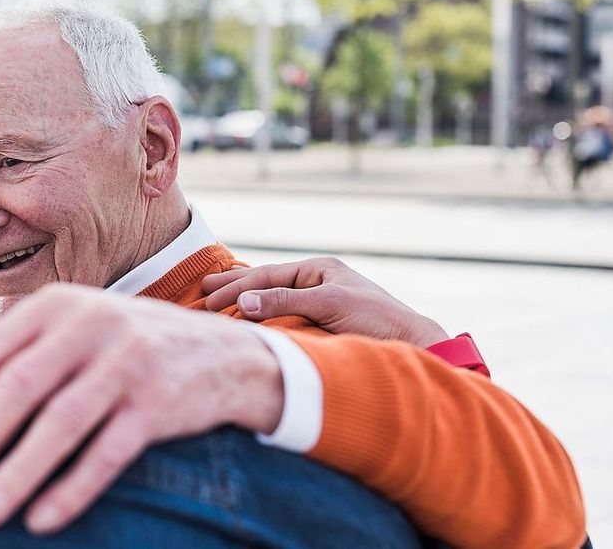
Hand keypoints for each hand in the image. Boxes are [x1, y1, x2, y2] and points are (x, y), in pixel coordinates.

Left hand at [0, 284, 283, 534]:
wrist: (223, 355)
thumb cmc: (125, 350)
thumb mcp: (74, 332)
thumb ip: (22, 355)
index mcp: (53, 306)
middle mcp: (88, 324)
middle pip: (16, 387)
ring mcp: (127, 360)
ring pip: (60, 420)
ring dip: (16, 471)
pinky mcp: (159, 400)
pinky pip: (109, 451)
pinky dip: (73, 487)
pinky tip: (41, 520)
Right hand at [202, 257, 448, 347]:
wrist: (411, 343)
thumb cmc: (376, 319)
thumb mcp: (330, 303)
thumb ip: (286, 301)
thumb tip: (244, 301)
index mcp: (318, 269)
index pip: (267, 275)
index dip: (236, 287)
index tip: (208, 300)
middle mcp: (315, 281)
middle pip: (266, 281)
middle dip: (233, 287)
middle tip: (201, 293)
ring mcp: (318, 300)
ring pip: (272, 297)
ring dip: (244, 300)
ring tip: (215, 300)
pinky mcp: (321, 321)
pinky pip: (283, 314)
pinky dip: (261, 315)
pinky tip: (247, 318)